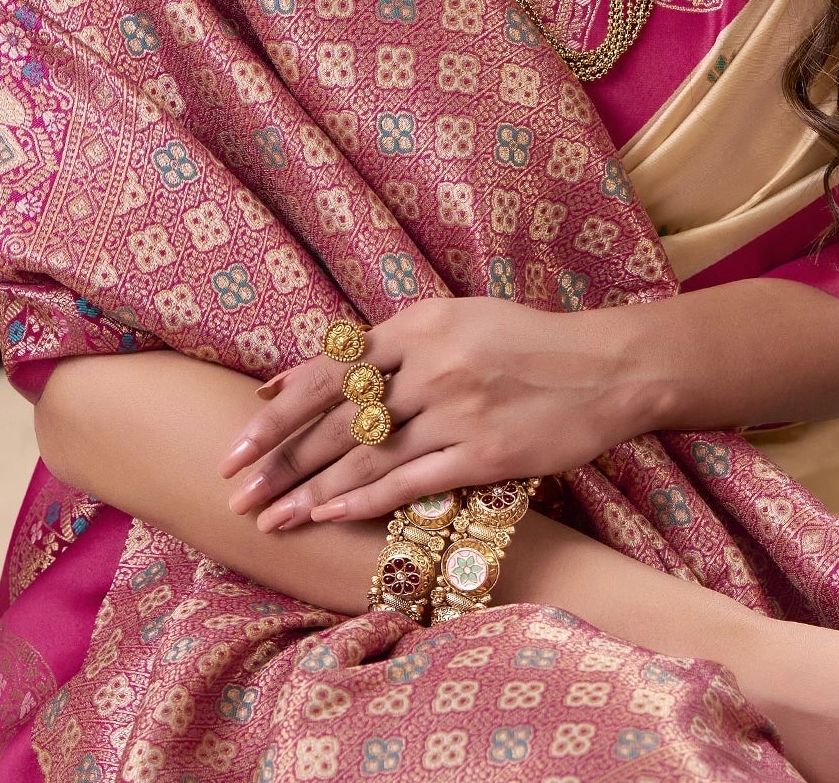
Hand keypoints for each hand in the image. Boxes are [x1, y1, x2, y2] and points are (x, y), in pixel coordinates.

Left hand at [217, 295, 642, 529]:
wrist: (603, 368)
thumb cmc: (520, 341)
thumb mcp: (453, 320)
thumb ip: (385, 346)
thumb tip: (303, 375)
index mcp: (420, 324)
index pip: (332, 369)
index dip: (282, 409)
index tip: (239, 438)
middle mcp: (432, 365)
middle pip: (339, 420)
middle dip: (281, 458)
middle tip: (235, 488)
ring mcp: (457, 411)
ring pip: (367, 459)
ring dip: (310, 493)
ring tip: (269, 518)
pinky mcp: (484, 455)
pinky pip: (411, 483)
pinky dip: (364, 503)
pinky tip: (328, 519)